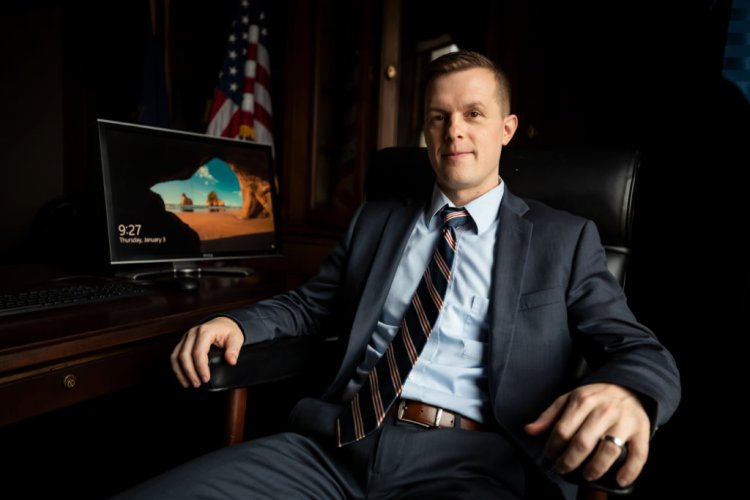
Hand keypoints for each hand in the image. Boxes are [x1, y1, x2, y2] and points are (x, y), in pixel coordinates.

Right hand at [170, 316, 243, 387]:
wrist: (223, 323)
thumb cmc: (228, 330)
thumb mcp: (236, 338)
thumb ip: (233, 350)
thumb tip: (231, 361)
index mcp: (205, 331)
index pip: (198, 352)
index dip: (200, 368)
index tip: (206, 378)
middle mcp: (192, 333)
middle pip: (185, 355)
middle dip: (190, 372)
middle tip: (197, 384)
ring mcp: (186, 337)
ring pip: (176, 356)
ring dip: (181, 372)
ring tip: (188, 384)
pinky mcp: (183, 342)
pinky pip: (174, 355)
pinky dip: (176, 368)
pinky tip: (182, 377)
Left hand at [524, 383, 649, 487]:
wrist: (629, 387)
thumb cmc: (595, 397)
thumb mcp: (569, 399)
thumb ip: (549, 416)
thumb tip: (529, 430)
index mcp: (583, 400)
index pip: (563, 430)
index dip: (553, 447)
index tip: (550, 456)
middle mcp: (604, 410)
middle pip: (583, 442)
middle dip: (569, 461)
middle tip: (563, 469)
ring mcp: (624, 421)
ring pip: (608, 451)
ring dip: (595, 469)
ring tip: (586, 475)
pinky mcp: (642, 430)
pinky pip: (638, 455)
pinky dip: (630, 471)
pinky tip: (619, 480)